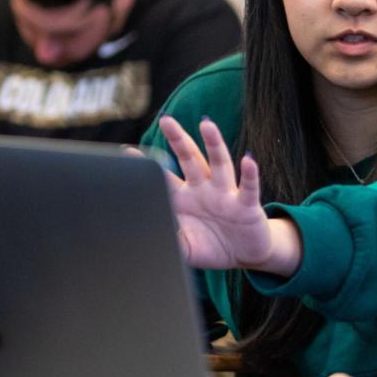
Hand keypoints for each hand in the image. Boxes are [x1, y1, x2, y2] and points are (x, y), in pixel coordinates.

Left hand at [157, 115, 300, 275]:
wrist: (244, 256)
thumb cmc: (212, 246)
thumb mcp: (185, 248)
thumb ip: (168, 241)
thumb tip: (146, 239)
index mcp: (186, 198)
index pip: (164, 177)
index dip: (149, 165)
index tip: (127, 151)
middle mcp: (205, 189)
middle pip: (190, 159)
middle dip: (178, 139)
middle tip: (166, 120)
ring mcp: (226, 194)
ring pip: (220, 164)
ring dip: (214, 144)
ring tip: (207, 125)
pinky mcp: (247, 205)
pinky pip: (248, 187)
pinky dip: (249, 173)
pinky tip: (248, 160)